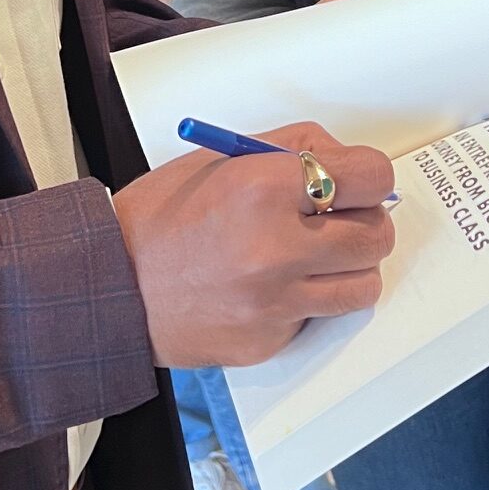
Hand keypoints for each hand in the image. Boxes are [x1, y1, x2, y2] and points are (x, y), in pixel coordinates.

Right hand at [115, 122, 396, 368]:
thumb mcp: (222, 158)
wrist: (111, 287)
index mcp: (262, 189)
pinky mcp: (272, 340)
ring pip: (364, 284)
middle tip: (335, 217)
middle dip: (363, 220)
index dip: (367, 175)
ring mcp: (276, 303)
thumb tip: (345, 160)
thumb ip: (291, 149)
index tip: (357, 179)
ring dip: (348, 266)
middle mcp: (276, 248)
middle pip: (376, 234)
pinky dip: (309, 299)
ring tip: (313, 254)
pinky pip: (321, 316)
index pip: (370, 177)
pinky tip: (274, 285)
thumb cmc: (160, 218)